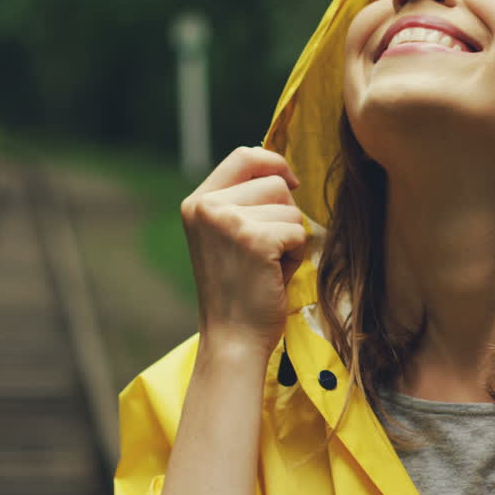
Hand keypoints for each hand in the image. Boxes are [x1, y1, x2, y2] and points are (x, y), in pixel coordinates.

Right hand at [180, 146, 306, 357]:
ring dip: (290, 236)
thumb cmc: (239, 290)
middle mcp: (206, 206)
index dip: (273, 163)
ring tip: (269, 265)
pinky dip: (296, 254)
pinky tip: (275, 275)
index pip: (243, 155)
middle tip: (268, 251)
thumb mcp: (228, 235)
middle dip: (285, 212)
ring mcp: (228, 220)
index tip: (291, 183)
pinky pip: (297, 230)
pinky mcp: (254, 238)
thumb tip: (281, 172)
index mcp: (197, 202)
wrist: (233, 339)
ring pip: (289, 206)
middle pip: (272, 181)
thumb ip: (243, 202)